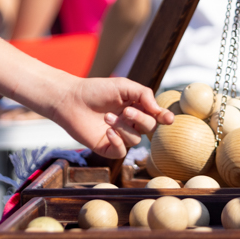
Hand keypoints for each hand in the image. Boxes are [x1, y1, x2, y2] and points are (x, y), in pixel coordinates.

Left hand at [44, 76, 174, 158]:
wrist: (71, 99)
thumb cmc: (96, 90)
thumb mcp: (123, 86)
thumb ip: (144, 94)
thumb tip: (158, 111)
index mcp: (137, 108)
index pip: (156, 116)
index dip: (164, 118)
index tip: (167, 118)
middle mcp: (130, 123)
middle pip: (149, 128)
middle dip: (141, 119)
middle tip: (126, 111)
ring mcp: (119, 136)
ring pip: (135, 140)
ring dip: (123, 128)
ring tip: (107, 117)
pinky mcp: (107, 147)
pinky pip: (121, 152)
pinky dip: (118, 142)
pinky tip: (108, 132)